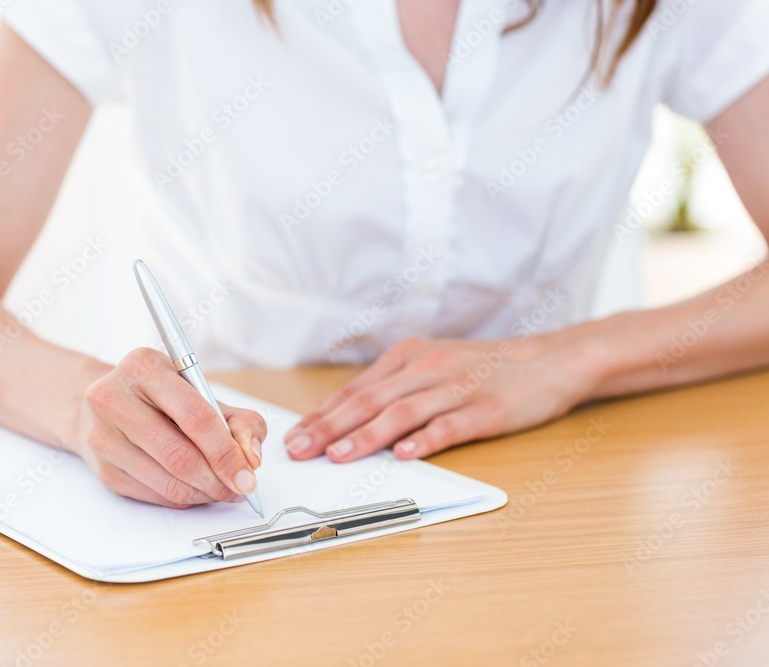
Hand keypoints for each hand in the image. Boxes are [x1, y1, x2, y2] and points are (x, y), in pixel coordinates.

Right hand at [75, 347, 266, 507]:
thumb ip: (239, 420)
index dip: (226, 452)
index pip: (195, 416)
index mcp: (145, 367)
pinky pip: (153, 495)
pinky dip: (182, 499)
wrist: (108, 405)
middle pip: (179, 455)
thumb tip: (251, 457)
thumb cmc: (161, 398)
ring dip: (203, 494)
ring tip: (220, 489)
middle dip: (217, 480)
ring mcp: (103, 435)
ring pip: (167, 481)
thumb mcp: (203, 393)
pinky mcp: (102, 468)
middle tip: (238, 489)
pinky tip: (194, 488)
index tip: (247, 475)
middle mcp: (114, 397)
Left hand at [284, 335, 586, 461]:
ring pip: (402, 413)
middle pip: (369, 400)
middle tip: (299, 450)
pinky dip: (426, 440)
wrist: (548, 361)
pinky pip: (451, 426)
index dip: (322, 414)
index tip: (294, 436)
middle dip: (329, 427)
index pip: (355, 389)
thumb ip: (394, 388)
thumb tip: (347, 419)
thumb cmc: (483, 368)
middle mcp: (427, 368)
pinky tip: (404, 454)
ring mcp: (457, 388)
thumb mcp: (433, 366)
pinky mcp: (487, 409)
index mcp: (409, 357)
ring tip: (338, 455)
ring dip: (366, 436)